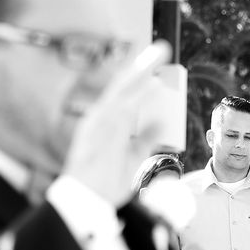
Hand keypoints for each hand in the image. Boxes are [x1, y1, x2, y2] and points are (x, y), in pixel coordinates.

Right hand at [63, 41, 171, 206]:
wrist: (86, 200)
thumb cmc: (104, 182)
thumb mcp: (132, 158)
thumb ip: (147, 140)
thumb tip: (163, 124)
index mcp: (105, 123)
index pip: (124, 93)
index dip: (139, 78)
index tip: (154, 66)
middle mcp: (101, 117)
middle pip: (124, 84)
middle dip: (143, 65)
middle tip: (160, 49)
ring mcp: (101, 122)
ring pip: (124, 89)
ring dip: (142, 71)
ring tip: (159, 55)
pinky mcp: (104, 130)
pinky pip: (125, 107)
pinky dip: (139, 95)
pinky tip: (154, 84)